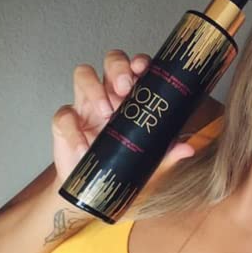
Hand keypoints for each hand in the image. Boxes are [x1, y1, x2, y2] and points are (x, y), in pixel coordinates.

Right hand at [51, 49, 194, 182]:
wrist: (97, 191)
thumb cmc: (126, 166)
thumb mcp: (151, 162)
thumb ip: (167, 153)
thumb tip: (188, 148)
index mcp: (132, 97)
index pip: (137, 68)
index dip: (140, 62)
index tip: (144, 69)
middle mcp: (110, 94)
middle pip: (111, 61)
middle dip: (118, 68)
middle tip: (125, 89)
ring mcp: (86, 105)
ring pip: (83, 74)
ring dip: (94, 89)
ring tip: (107, 113)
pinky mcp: (65, 123)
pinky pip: (64, 116)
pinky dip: (73, 131)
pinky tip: (85, 148)